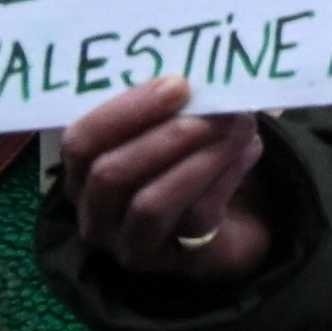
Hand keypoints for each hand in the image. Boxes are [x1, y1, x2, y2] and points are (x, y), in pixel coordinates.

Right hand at [50, 80, 274, 287]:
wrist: (238, 218)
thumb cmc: (194, 158)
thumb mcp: (175, 126)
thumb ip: (172, 103)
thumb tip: (203, 68)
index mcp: (84, 172)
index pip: (80, 142)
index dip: (126, 110)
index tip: (178, 84)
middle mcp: (96, 214)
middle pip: (110, 174)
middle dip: (169, 134)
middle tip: (219, 107)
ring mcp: (131, 244)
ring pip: (150, 202)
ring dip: (201, 155)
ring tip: (241, 125)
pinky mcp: (174, 262)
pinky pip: (196, 217)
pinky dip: (226, 176)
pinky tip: (250, 151)